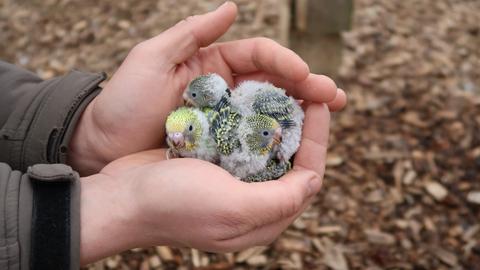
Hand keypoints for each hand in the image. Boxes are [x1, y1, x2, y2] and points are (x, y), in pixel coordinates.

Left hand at [68, 1, 345, 174]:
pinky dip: (278, 139)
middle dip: (306, 87)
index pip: (258, 55)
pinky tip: (298, 144)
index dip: (284, 62)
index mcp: (212, 62)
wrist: (102, 146)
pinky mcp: (222, 145)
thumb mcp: (152, 57)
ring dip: (302, 113)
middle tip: (334, 98)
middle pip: (274, 83)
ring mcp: (226, 118)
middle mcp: (225, 88)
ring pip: (271, 111)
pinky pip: (255, 139)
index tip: (302, 75)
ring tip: (329, 117)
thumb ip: (192, 32)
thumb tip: (233, 6)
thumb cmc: (124, 101)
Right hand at [79, 102, 329, 264]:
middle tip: (307, 91)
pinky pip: (242, 140)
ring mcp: (232, 182)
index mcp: (263, 217)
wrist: (122, 198)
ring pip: (268, 147)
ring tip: (284, 89)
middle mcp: (252, 200)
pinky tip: (253, 98)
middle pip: (291, 160)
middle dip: (303, 127)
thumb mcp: (233, 209)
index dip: (318, 139)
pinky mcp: (213, 165)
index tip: (320, 104)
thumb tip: (314, 181)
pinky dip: (250, 120)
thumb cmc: (175, 206)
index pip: (308, 175)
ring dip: (277, 119)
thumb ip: (280, 200)